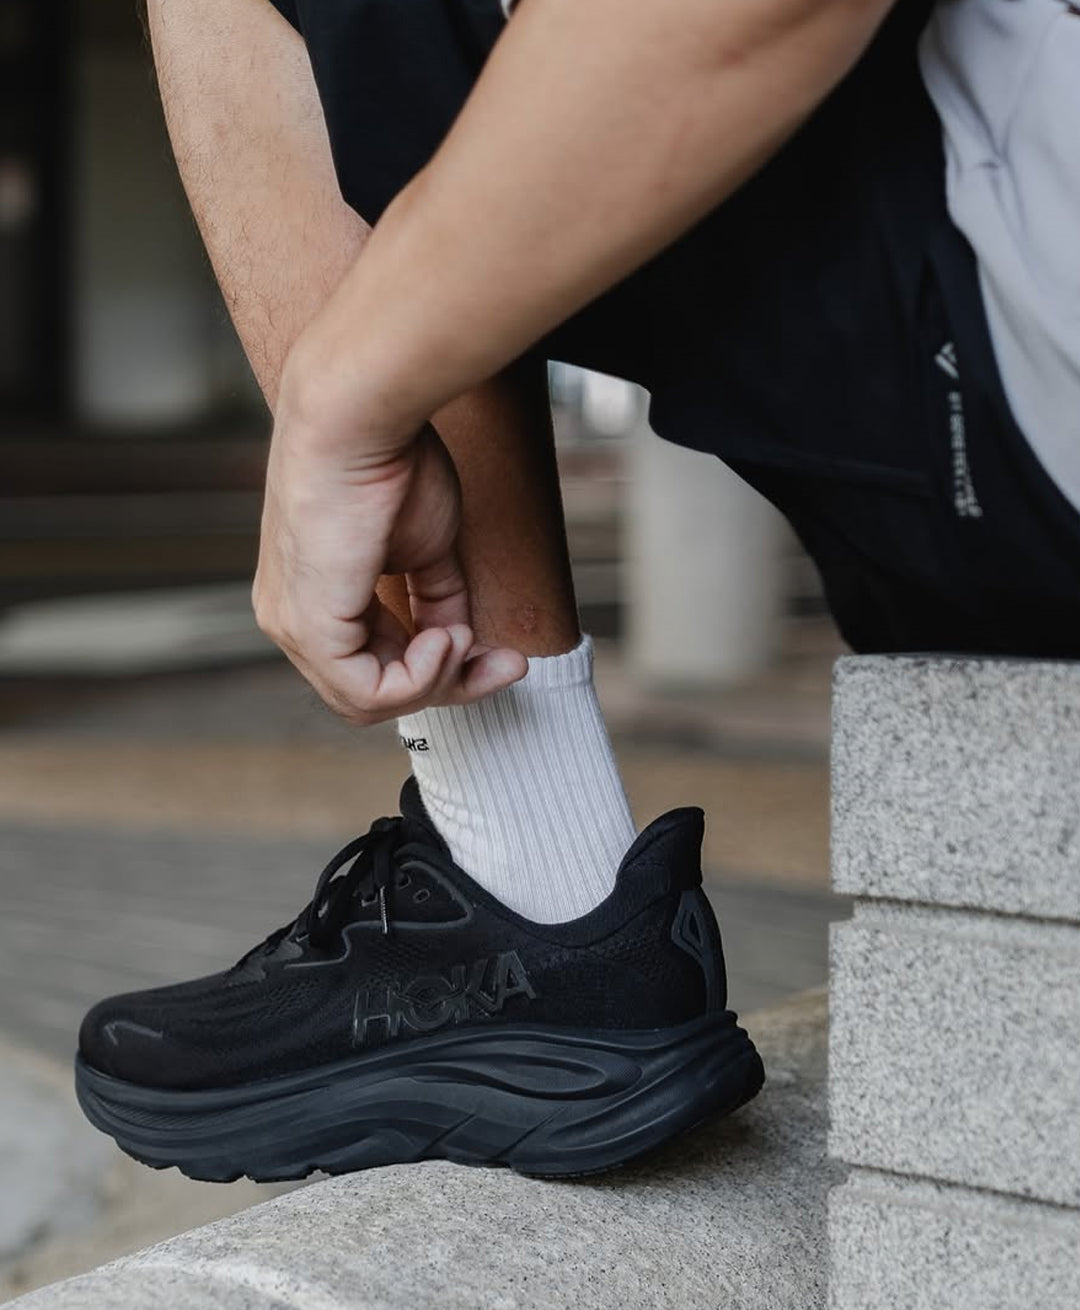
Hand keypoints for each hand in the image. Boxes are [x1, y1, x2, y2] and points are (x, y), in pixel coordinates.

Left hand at [253, 402, 526, 725]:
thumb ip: (437, 600)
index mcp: (312, 596)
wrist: (361, 416)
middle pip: (373, 693)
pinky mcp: (309, 628)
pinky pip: (366, 693)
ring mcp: (293, 625)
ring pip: (369, 702)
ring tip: (462, 637)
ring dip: (436, 680)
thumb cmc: (391, 460)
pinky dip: (419, 678)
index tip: (502, 658)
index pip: (375, 667)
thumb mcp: (426, 547)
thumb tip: (459, 639)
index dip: (443, 672)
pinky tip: (445, 637)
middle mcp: (291, 617)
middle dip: (448, 685)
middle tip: (504, 664)